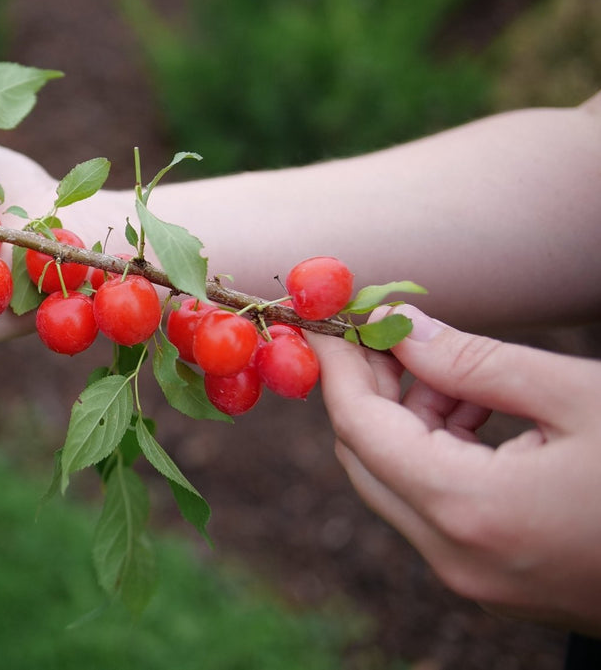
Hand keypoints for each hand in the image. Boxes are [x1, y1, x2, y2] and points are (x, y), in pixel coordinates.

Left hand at [308, 304, 600, 635]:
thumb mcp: (578, 397)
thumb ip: (475, 361)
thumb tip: (397, 324)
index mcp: (470, 511)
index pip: (361, 426)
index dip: (337, 363)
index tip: (323, 313)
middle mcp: (457, 558)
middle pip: (367, 459)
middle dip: (366, 387)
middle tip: (382, 327)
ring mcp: (476, 581)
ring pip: (399, 485)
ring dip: (405, 418)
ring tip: (443, 360)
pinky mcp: (500, 585)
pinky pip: (437, 510)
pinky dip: (436, 454)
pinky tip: (471, 407)